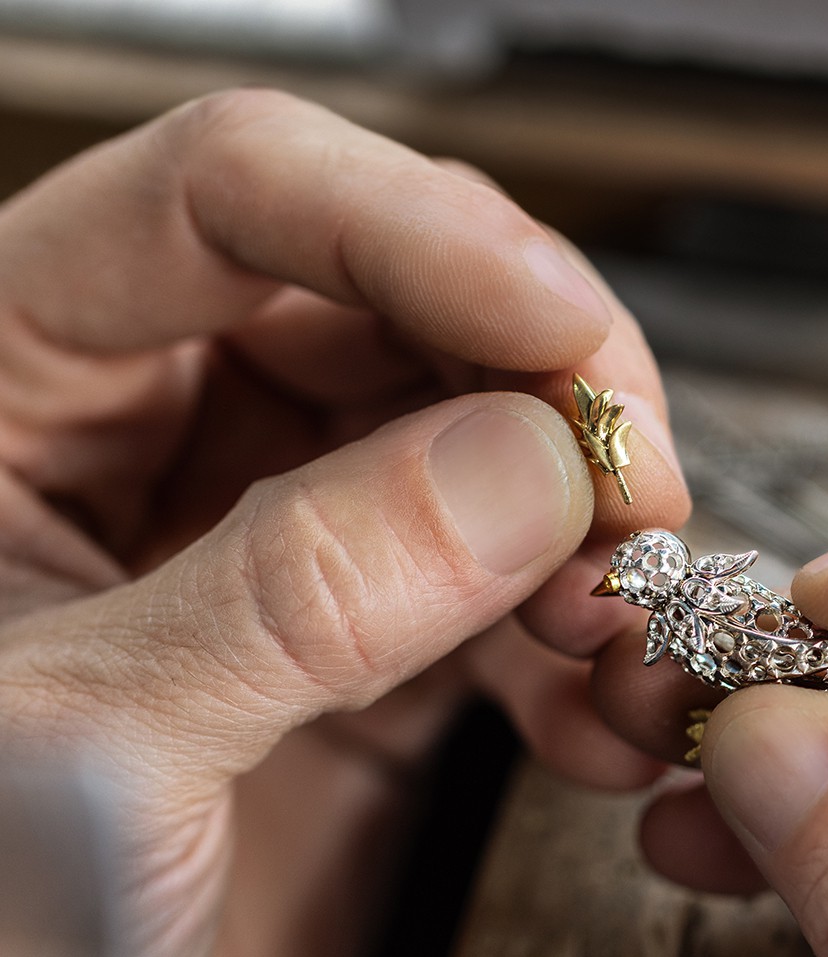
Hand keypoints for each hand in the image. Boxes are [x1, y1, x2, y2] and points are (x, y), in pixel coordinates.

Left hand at [0, 90, 686, 956]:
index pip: (223, 197)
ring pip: (469, 445)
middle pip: (382, 303)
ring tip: (630, 631)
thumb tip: (520, 461)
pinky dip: (582, 644)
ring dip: (580, 526)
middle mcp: (138, 449)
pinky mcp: (361, 679)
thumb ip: (300, 593)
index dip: (407, 233)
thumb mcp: (89, 759)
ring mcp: (266, 564)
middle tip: (634, 499)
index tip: (560, 337)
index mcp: (0, 394)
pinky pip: (507, 600)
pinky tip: (609, 714)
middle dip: (534, 387)